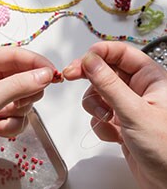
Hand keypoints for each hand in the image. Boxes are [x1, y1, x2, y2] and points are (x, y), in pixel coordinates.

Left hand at [0, 47, 54, 173]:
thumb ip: (16, 87)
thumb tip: (44, 75)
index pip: (14, 56)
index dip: (36, 63)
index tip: (53, 74)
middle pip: (22, 77)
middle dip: (26, 92)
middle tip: (21, 103)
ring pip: (23, 98)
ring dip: (18, 112)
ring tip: (1, 119)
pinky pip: (19, 116)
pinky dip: (13, 125)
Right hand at [63, 41, 166, 188]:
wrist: (166, 182)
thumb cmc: (166, 148)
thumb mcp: (134, 112)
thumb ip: (109, 85)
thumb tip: (90, 61)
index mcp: (149, 78)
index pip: (120, 53)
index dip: (99, 52)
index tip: (81, 60)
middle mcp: (136, 88)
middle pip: (104, 71)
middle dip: (88, 76)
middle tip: (70, 75)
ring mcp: (125, 104)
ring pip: (98, 93)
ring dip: (96, 107)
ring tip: (108, 121)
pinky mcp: (118, 119)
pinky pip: (98, 113)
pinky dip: (101, 124)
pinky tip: (115, 135)